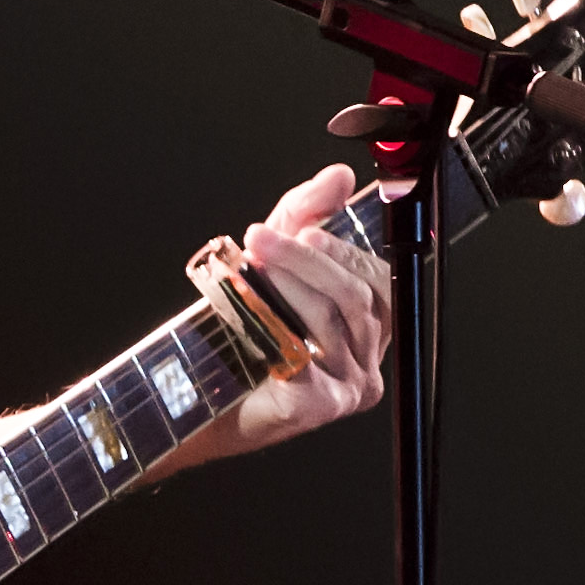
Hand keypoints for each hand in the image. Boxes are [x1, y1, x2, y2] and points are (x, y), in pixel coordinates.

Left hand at [187, 162, 392, 463]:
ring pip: (328, 322)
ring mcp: (348, 386)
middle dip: (305, 263)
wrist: (206, 385)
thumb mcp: (276, 255)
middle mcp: (368, 356)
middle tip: (262, 241)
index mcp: (371, 321)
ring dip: (283, 290)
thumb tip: (339, 177)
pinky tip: (247, 315)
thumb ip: (308, 212)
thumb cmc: (248, 325)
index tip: (302, 231)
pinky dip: (271, 331)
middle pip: (354, 298)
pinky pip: (304, 361)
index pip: (378, 279)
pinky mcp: (318, 407)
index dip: (341, 251)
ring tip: (248, 273)